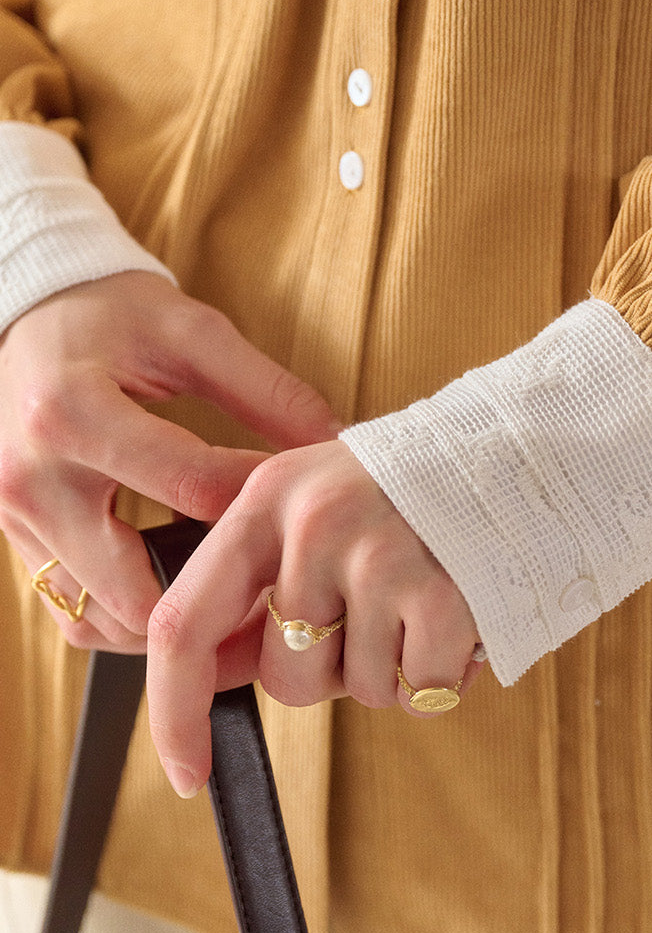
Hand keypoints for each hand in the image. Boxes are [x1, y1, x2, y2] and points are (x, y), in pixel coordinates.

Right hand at [0, 271, 339, 650]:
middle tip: (274, 586)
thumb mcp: (192, 333)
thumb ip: (268, 392)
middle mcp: (32, 477)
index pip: (191, 486)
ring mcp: (14, 517)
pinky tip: (181, 592)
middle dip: (214, 599)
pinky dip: (129, 618)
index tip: (304, 501)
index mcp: (73, 412)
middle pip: (136, 589)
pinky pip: (72, 612)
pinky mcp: (15, 539)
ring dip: (171, 623)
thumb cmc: (110, 314)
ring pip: (98, 619)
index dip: (262, 502)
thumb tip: (338, 444)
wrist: (28, 309)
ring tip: (236, 597)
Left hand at [145, 440, 484, 796]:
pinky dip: (441, 676)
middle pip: (286, 678)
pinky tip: (459, 619)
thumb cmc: (413, 491)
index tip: (183, 774)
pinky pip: (418, 693)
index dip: (175, 711)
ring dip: (394, 669)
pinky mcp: (442, 596)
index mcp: (268, 499)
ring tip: (426, 601)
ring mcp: (379, 559)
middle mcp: (315, 524)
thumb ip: (256, 589)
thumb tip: (207, 679)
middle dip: (331, 672)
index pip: (186, 622)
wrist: (530, 454)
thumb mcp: (319, 511)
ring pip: (360, 691)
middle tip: (379, 614)